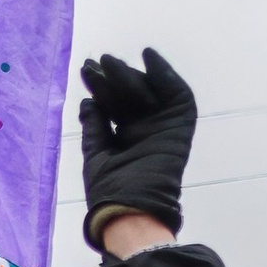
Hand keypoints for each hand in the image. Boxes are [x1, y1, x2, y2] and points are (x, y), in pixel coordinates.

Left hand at [79, 48, 197, 248]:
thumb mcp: (95, 151)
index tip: (86, 68)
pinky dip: (166, 74)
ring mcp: (163, 127)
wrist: (129, 207)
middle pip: (131, 95)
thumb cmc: (109, 189)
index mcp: (126, 138)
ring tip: (111, 61)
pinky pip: (178, 95)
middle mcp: (145, 130)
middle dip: (114, 77)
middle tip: (97, 62)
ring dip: (133, 74)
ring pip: (150, 91)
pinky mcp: (181, 126)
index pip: (114, 105)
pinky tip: (149, 58)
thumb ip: (94, 125)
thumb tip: (87, 101)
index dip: (101, 86)